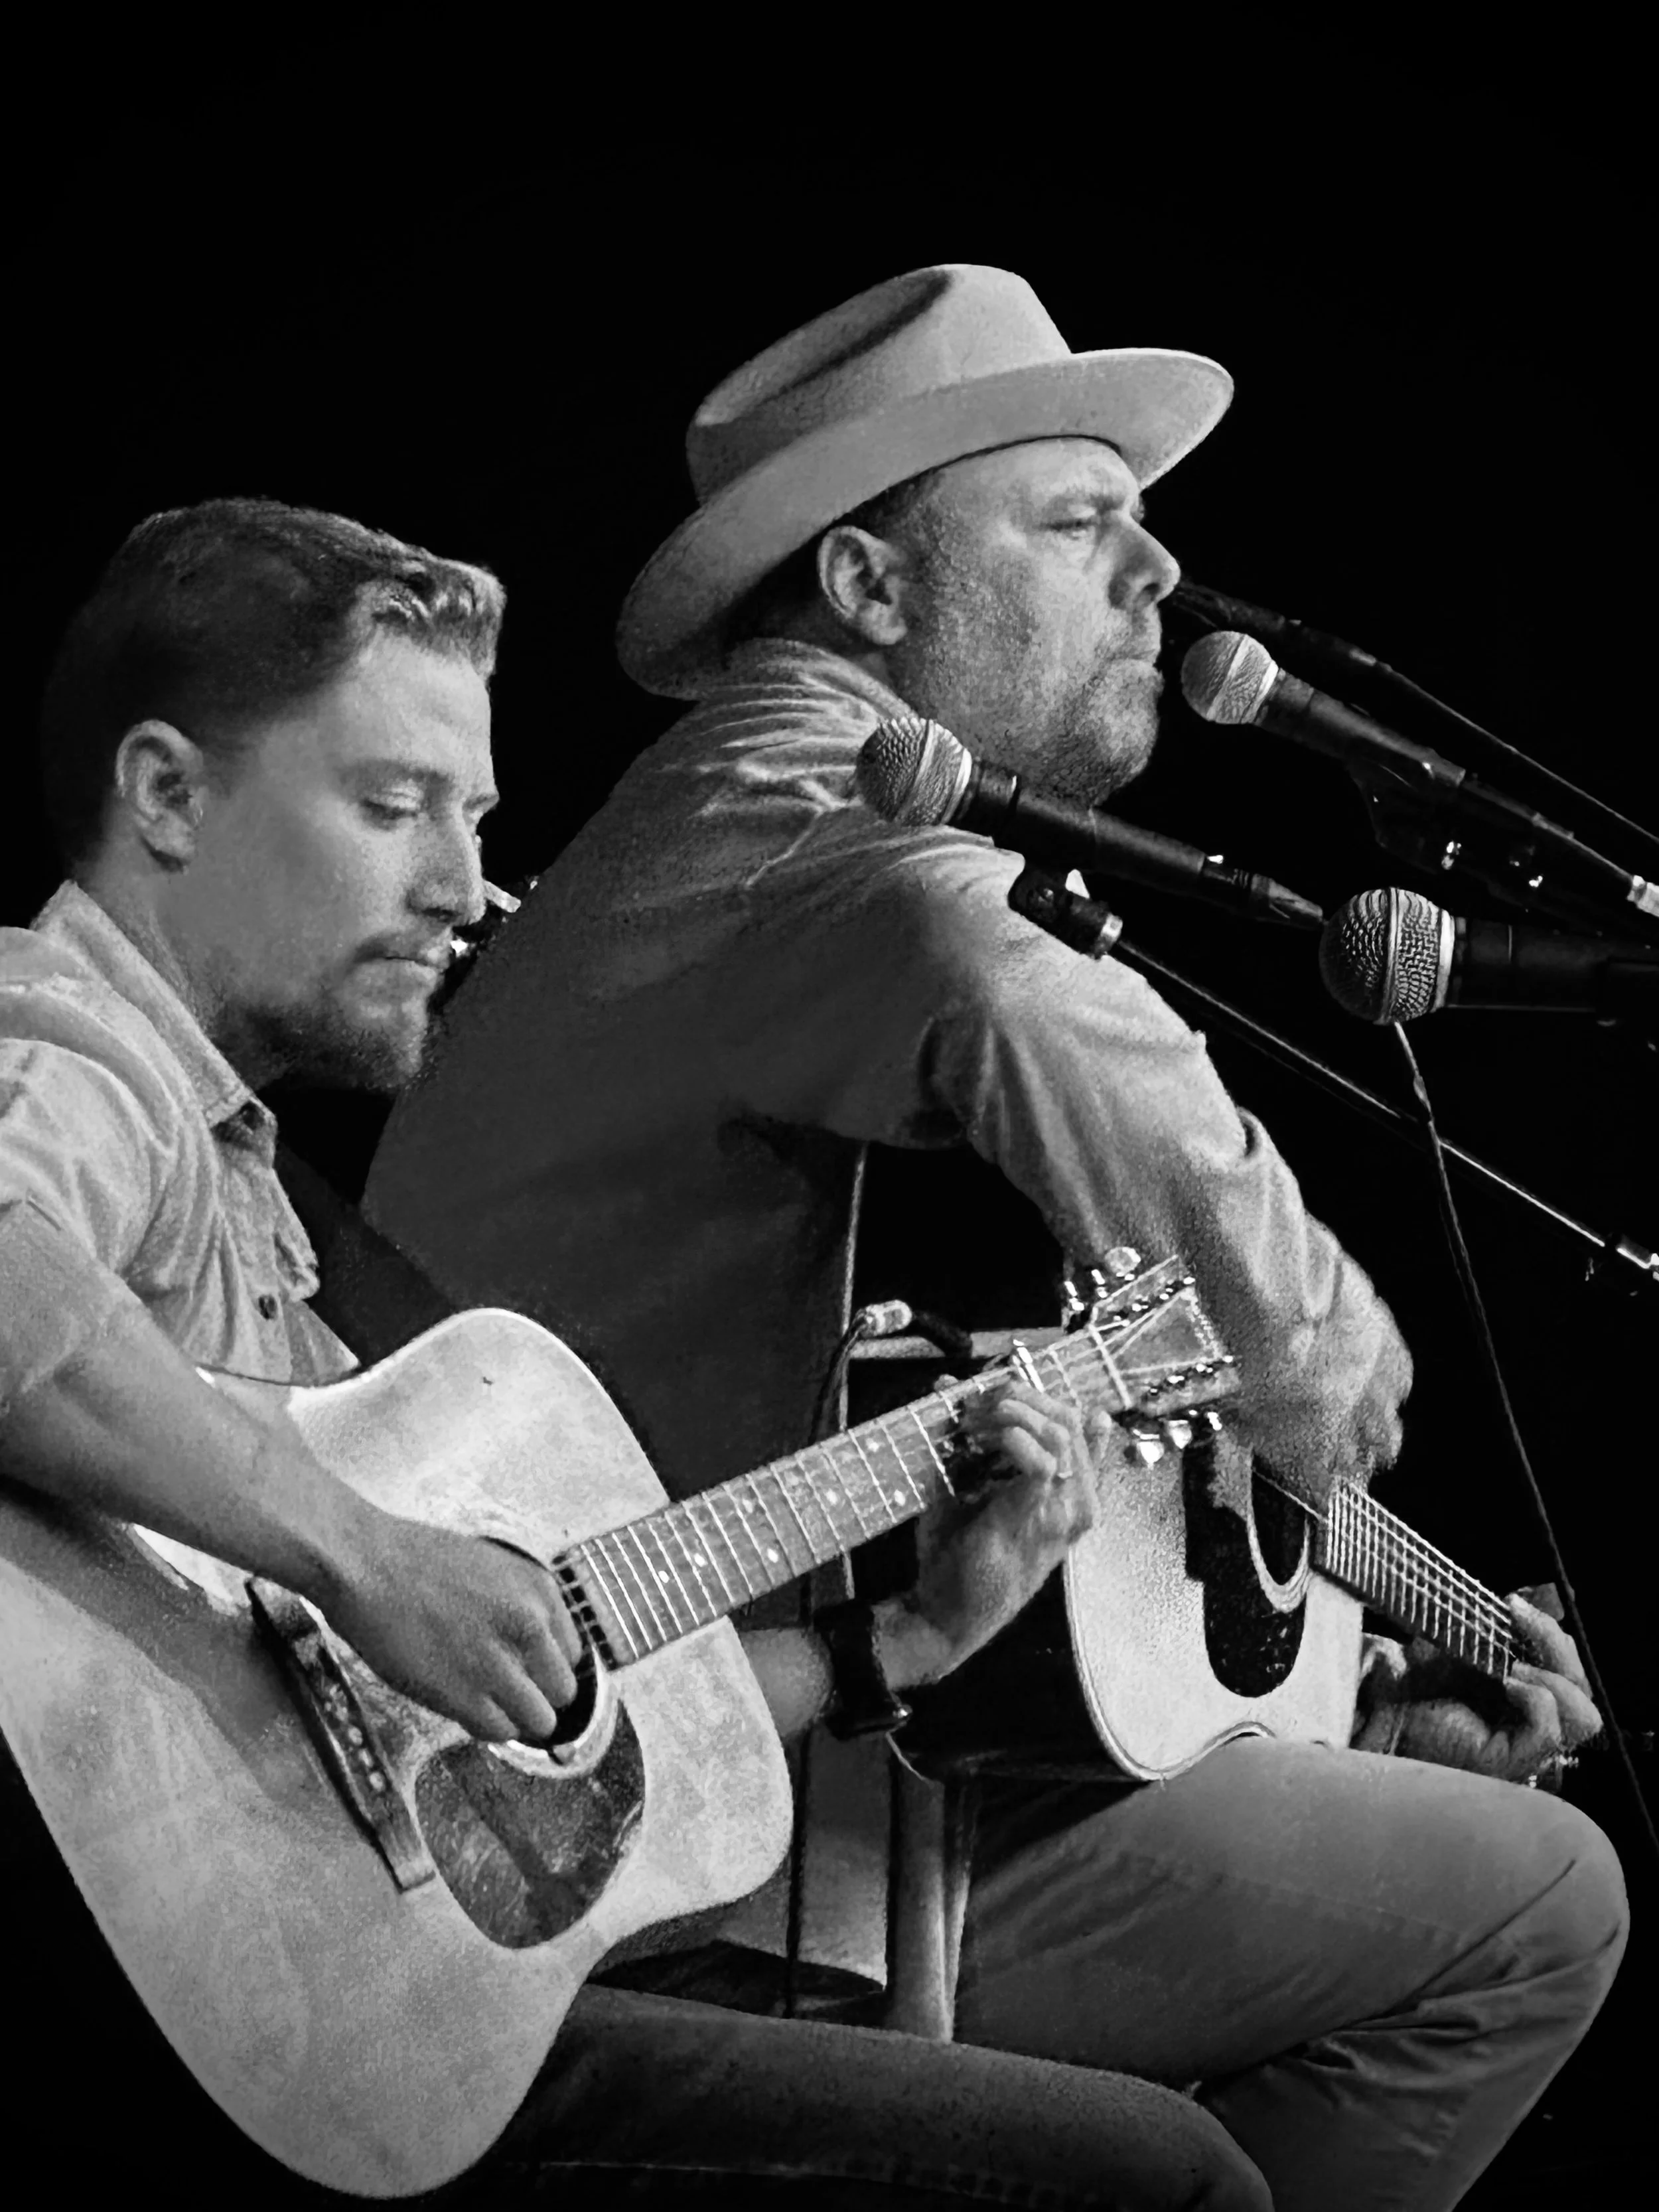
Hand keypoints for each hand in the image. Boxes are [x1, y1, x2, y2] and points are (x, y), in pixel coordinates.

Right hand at [320, 1511, 583, 1743]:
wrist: (365, 1563)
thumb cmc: (417, 1562)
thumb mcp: (492, 1568)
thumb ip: (521, 1607)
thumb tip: (533, 1650)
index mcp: (541, 1591)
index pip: (571, 1654)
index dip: (543, 1666)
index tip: (519, 1667)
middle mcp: (530, 1626)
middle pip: (562, 1691)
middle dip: (534, 1695)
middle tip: (501, 1690)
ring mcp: (499, 1662)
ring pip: (539, 1720)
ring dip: (514, 1718)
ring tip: (482, 1701)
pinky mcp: (465, 1694)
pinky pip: (499, 1732)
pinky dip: (484, 1727)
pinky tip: (461, 1705)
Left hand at [877, 1381, 1107, 1689]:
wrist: (946, 1612)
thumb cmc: (960, 1551)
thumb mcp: (969, 1486)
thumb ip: (970, 1439)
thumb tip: (950, 1384)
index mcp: (1071, 1494)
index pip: (1077, 1423)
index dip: (1034, 1395)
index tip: (992, 1390)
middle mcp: (1079, 1502)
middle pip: (1069, 1417)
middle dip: (1021, 1395)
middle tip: (976, 1402)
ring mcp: (1065, 1512)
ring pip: (1060, 1431)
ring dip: (1010, 1412)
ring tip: (972, 1421)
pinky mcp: (1039, 1518)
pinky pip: (1043, 1460)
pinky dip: (1009, 1436)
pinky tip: (981, 1439)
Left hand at [1352, 1586, 1602, 1785]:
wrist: (1377, 1703)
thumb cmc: (1416, 1673)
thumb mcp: (1465, 1634)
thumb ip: (1508, 1619)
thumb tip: (1550, 1592)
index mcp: (1529, 1694)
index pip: (1573, 1669)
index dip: (1554, 1633)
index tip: (1516, 1600)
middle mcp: (1534, 1724)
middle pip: (1583, 1689)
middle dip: (1555, 1644)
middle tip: (1515, 1614)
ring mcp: (1526, 1747)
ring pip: (1583, 1716)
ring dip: (1555, 1677)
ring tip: (1513, 1662)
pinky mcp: (1509, 1761)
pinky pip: (1549, 1730)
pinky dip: (1536, 1697)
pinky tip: (1506, 1682)